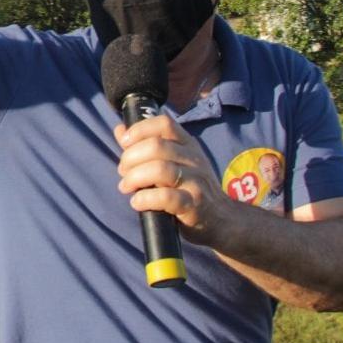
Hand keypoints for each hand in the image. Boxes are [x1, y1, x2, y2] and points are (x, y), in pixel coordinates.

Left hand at [114, 115, 228, 245]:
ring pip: (159, 169)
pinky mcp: (193, 205)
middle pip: (156, 146)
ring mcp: (195, 181)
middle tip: (123, 172)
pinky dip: (144, 199)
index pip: (164, 124)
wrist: (222, 219)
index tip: (124, 143)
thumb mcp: (174, 162)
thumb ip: (146, 146)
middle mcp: (193, 159)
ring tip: (126, 186)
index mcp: (187, 144)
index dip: (139, 130)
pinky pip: (165, 197)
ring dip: (134, 177)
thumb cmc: (190, 187)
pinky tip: (137, 202)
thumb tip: (120, 130)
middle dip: (130, 158)